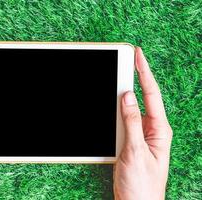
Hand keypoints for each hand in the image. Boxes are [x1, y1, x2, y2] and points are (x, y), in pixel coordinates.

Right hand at [114, 47, 172, 199]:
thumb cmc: (142, 184)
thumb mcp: (136, 150)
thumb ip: (131, 122)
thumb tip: (127, 96)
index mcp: (159, 130)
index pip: (151, 94)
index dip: (144, 73)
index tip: (138, 56)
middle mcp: (151, 129)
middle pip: (142, 97)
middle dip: (135, 78)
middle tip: (126, 61)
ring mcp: (141, 134)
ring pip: (131, 108)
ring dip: (123, 95)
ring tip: (116, 78)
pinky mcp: (131, 140)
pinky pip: (124, 120)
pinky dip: (117, 111)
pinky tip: (112, 105)